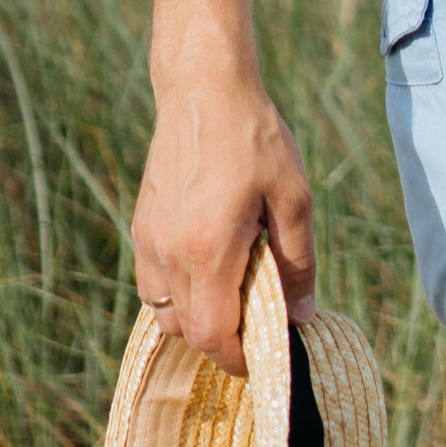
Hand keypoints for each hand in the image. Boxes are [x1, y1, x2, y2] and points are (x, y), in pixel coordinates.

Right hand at [131, 60, 317, 373]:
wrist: (203, 88)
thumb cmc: (255, 138)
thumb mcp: (293, 196)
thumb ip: (298, 260)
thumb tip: (303, 315)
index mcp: (210, 249)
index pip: (214, 336)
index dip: (238, 358)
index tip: (265, 354)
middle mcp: (170, 253)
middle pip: (189, 331)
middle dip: (223, 339)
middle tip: (257, 318)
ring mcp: (149, 241)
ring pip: (165, 312)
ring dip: (197, 318)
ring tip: (232, 289)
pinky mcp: (141, 227)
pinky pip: (152, 285)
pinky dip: (177, 293)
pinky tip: (207, 265)